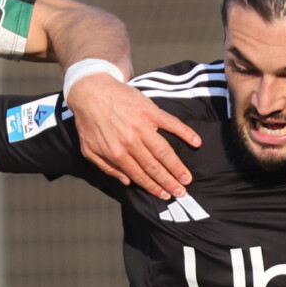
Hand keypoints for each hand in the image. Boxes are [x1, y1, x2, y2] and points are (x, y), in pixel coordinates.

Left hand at [64, 72, 200, 200]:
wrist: (90, 90)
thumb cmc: (89, 122)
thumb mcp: (89, 150)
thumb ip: (107, 168)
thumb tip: (126, 182)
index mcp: (116, 153)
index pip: (139, 175)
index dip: (154, 187)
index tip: (165, 196)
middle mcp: (131, 141)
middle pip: (154, 167)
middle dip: (169, 182)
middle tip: (182, 192)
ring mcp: (142, 125)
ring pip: (164, 151)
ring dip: (177, 166)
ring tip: (187, 178)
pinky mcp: (150, 110)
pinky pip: (171, 123)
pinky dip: (185, 133)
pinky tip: (196, 142)